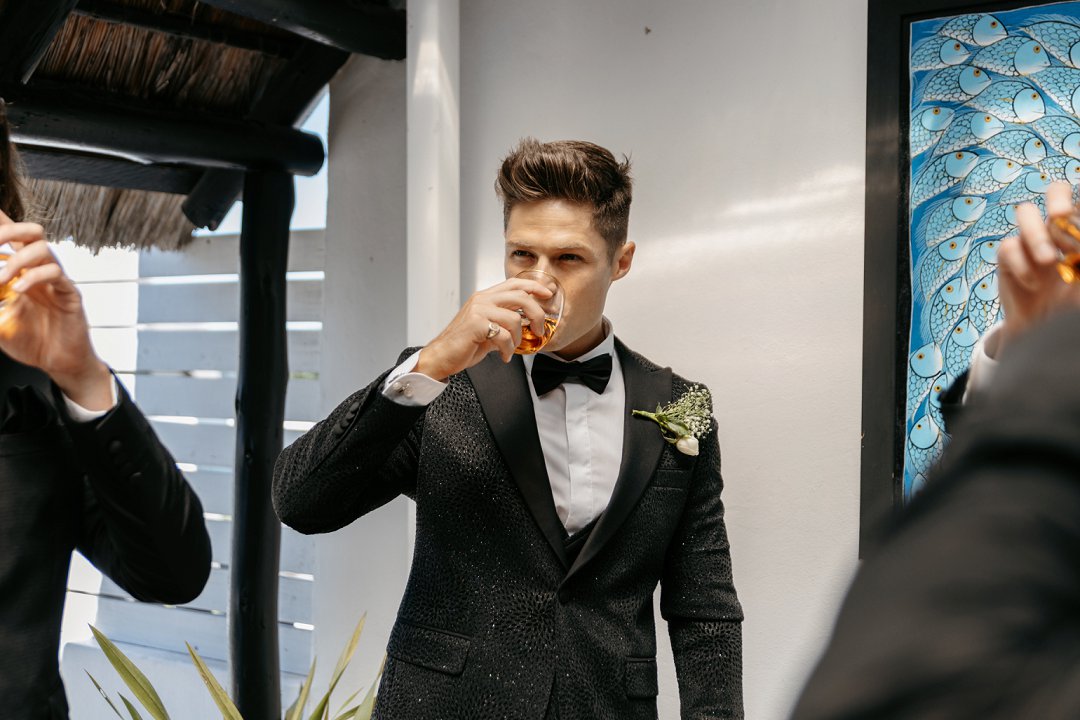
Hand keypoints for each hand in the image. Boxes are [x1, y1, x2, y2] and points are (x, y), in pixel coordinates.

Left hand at [0, 212, 112, 409]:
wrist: (57, 363)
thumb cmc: (30, 341)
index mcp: (20, 271)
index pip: (12, 237)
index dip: (2, 224)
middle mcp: (38, 270)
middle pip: (31, 231)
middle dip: (8, 230)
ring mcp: (55, 281)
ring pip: (43, 248)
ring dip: (17, 259)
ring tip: (1, 278)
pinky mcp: (69, 294)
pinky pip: (55, 274)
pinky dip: (33, 278)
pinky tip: (19, 290)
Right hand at [415, 277, 552, 380]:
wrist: (442, 356)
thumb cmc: (464, 343)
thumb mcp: (489, 327)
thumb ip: (506, 321)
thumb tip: (530, 322)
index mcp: (485, 297)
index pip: (514, 283)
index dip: (534, 286)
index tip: (548, 293)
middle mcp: (482, 299)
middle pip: (520, 296)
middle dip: (537, 314)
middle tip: (539, 330)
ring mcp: (478, 311)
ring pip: (514, 319)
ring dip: (518, 339)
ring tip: (511, 349)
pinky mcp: (476, 325)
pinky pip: (504, 336)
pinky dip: (508, 349)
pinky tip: (504, 355)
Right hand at [996, 181, 1079, 349]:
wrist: (1044, 331)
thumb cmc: (1072, 304)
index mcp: (1077, 229)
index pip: (1079, 202)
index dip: (1078, 204)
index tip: (1079, 226)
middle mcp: (1056, 228)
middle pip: (1055, 190)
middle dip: (1059, 199)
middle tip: (1061, 216)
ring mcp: (1029, 240)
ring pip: (1025, 213)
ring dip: (1037, 235)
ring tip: (1049, 261)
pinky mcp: (1007, 257)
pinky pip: (1008, 247)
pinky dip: (1022, 265)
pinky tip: (1033, 284)